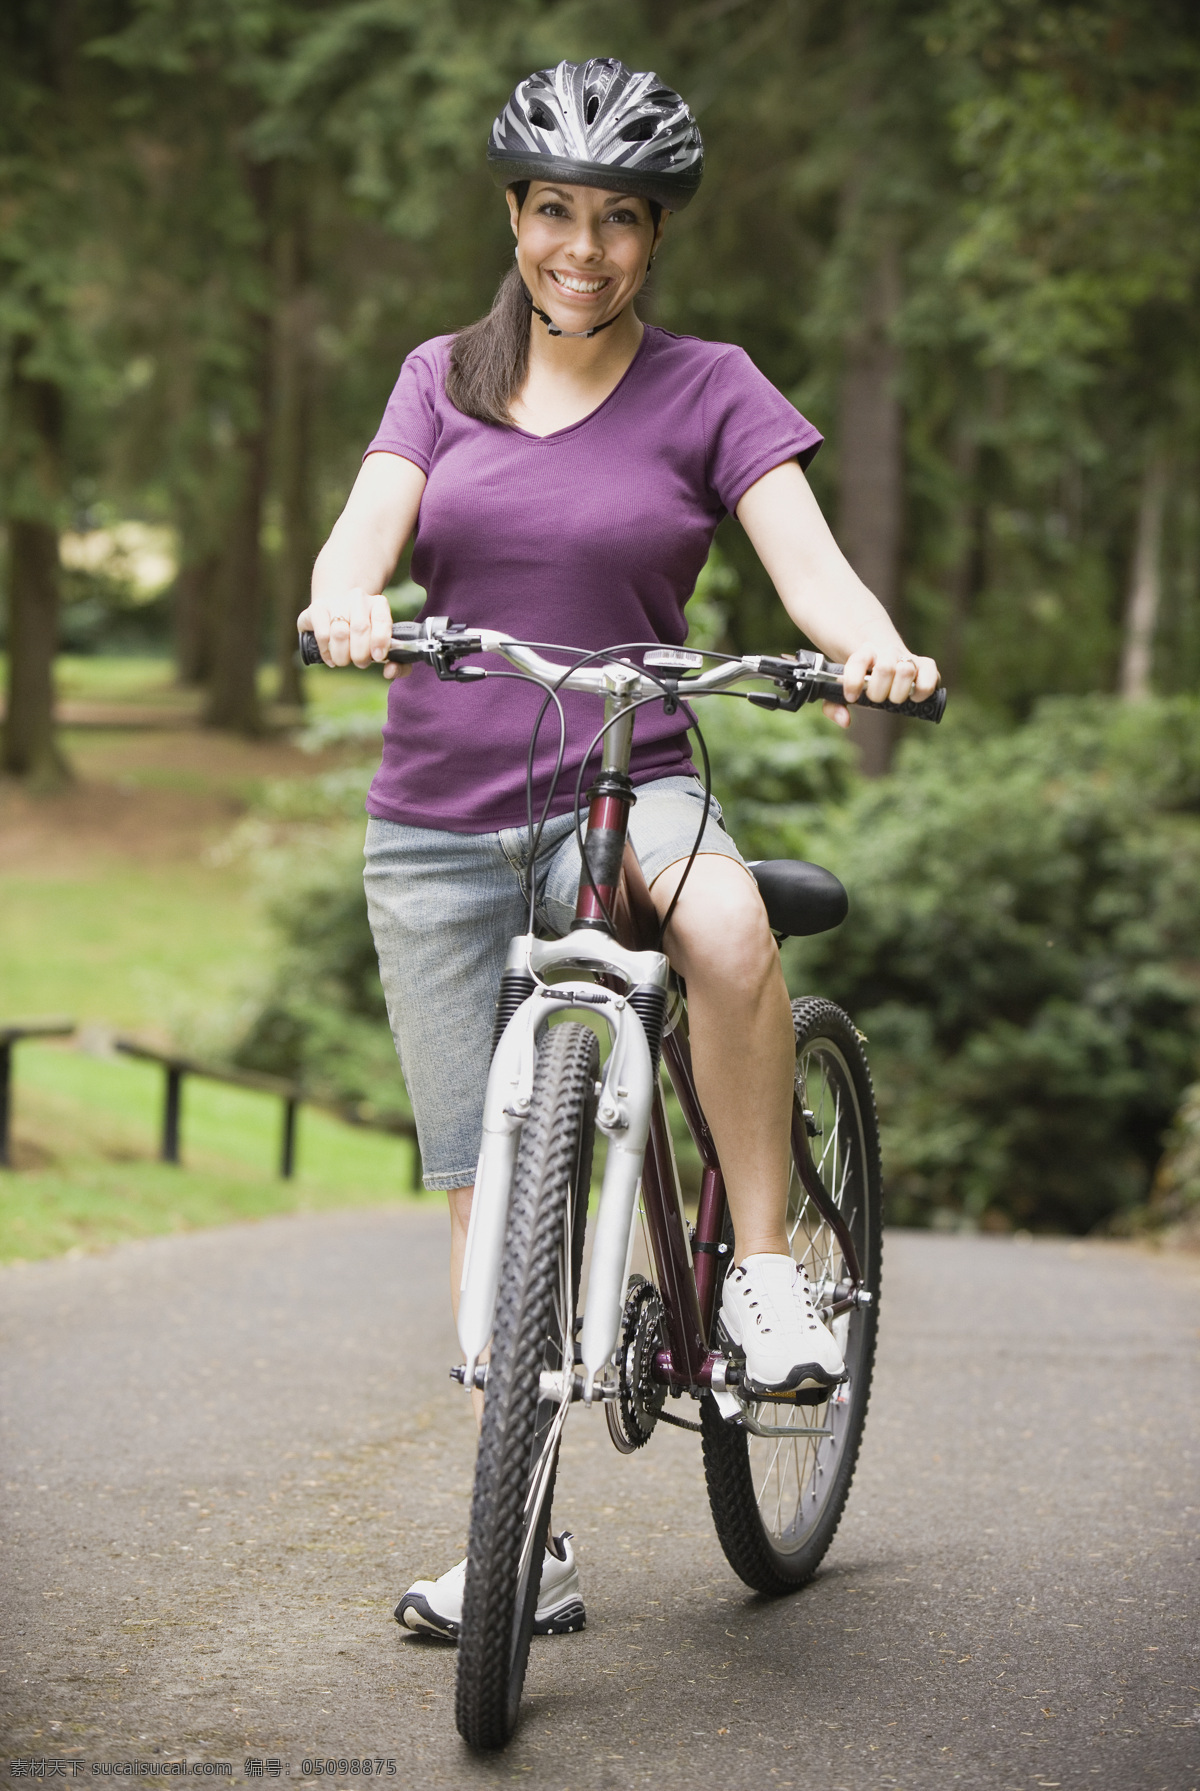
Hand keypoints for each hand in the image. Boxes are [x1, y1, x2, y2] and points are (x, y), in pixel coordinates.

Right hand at [296, 587, 396, 671]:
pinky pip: (322, 635)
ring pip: (340, 634)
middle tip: (361, 663)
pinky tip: (331, 658)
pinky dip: (327, 652)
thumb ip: (398, 663)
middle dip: (361, 654)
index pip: (382, 619)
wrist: (338, 611)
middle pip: (360, 628)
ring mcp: (336, 602)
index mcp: (379, 604)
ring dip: (343, 656)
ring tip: (345, 661)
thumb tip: (390, 671)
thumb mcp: (386, 646)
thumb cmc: (367, 636)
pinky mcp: (317, 609)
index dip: (381, 639)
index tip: (378, 657)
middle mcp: (358, 598)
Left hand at [822, 641, 939, 728]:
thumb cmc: (862, 680)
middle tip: (876, 699)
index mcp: (864, 654)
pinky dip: (922, 691)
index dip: (853, 681)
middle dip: (878, 692)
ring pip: (906, 671)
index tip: (851, 697)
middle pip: (885, 668)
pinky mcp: (926, 666)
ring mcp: (908, 657)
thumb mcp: (841, 690)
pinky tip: (914, 697)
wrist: (883, 656)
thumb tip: (845, 721)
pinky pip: (929, 676)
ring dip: (898, 693)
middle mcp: (887, 652)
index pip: (858, 662)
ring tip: (893, 698)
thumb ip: (833, 706)